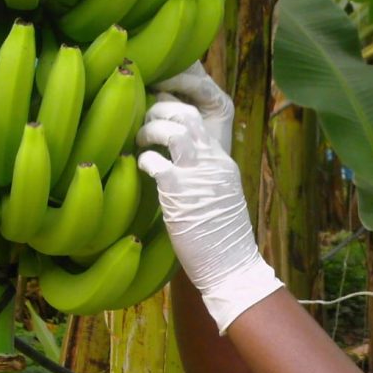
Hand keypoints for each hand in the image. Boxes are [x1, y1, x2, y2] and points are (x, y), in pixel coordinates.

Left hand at [136, 64, 280, 333]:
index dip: (172, 106)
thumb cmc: (219, 237)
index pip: (198, 116)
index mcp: (221, 160)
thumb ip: (201, 174)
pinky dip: (146, 158)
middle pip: (187, 113)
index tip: (153, 111)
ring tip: (140, 141)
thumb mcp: (217, 195)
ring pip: (175, 130)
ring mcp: (199, 177)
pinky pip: (159, 163)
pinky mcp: (182, 195)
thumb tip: (175, 162)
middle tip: (143, 121)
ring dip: (150, 130)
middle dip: (159, 109)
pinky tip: (140, 166)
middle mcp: (213, 162)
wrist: (232, 266)